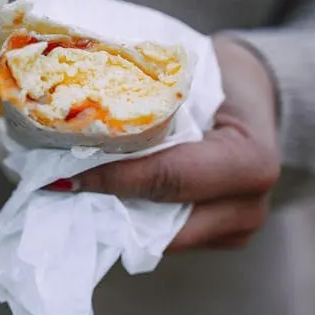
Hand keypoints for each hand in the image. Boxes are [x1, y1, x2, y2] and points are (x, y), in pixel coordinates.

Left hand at [52, 35, 280, 250]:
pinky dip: (134, 219)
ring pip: (160, 238)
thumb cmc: (223, 77)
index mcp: (250, 162)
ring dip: (114, 217)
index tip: (64, 174)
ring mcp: (239, 228)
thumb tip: (77, 113)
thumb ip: (148, 101)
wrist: (258, 93)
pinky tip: (101, 200)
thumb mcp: (193, 79)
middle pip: (161, 221)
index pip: (168, 179)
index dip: (113, 178)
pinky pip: (169, 236)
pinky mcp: (224, 237)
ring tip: (70, 193)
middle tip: (55, 188)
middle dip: (106, 206)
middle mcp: (249, 206)